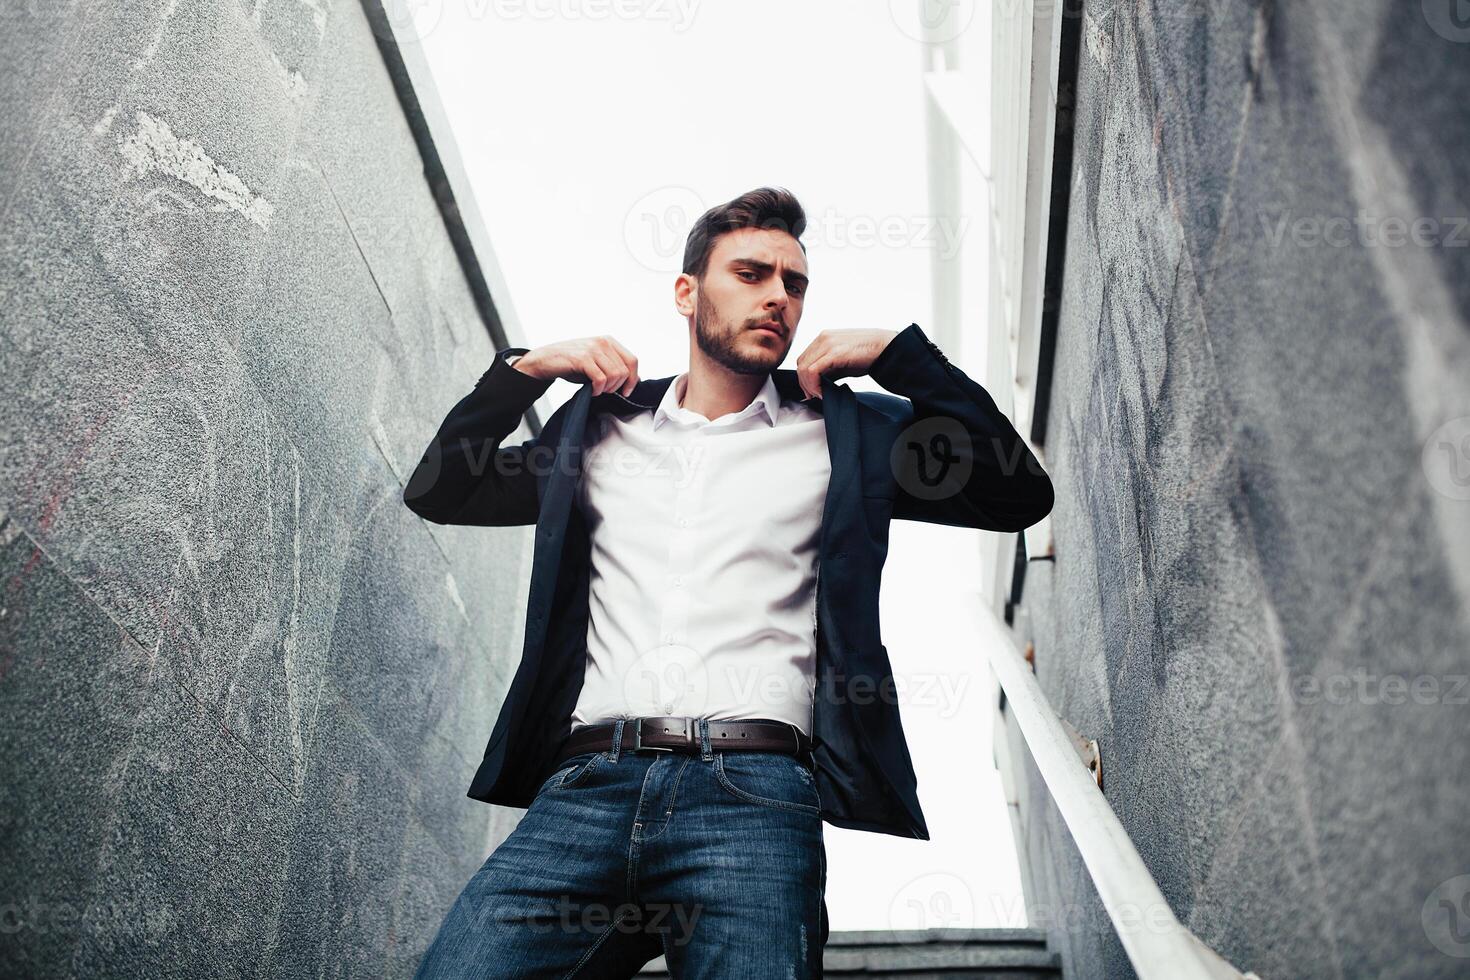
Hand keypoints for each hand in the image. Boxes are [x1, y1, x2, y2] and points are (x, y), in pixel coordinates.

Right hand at [512, 336, 640, 395]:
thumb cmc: (571, 363)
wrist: (544, 360)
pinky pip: (601, 379)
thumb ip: (614, 366)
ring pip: (615, 375)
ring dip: (607, 389)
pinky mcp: (583, 359)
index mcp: (609, 341)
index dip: (633, 379)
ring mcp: (593, 349)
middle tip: (604, 391)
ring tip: (597, 390)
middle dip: (617, 387)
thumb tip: (634, 380)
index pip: (632, 361)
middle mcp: (603, 342)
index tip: (626, 392)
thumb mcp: (596, 361)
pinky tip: (591, 391)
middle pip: (624, 371)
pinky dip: (597, 390)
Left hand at [794, 328, 898, 398]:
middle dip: (805, 384)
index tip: (813, 392)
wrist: (888, 347)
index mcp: (824, 338)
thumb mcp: (844, 362)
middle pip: (801, 364)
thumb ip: (829, 370)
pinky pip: (812, 371)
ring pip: (804, 368)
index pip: (804, 359)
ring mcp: (827, 343)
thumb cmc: (870, 355)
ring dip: (809, 386)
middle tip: (814, 396)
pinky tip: (824, 392)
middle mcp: (823, 338)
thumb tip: (818, 385)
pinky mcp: (834, 352)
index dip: (805, 378)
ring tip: (820, 395)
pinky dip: (814, 385)